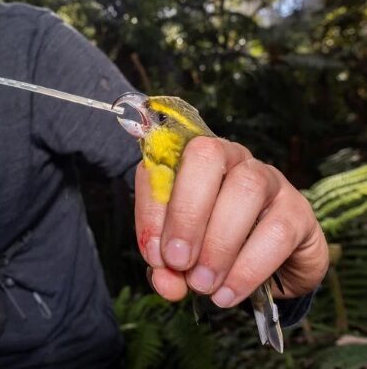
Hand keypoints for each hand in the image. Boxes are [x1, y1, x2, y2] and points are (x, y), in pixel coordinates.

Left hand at [135, 136, 328, 306]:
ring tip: (202, 283)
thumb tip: (166, 282)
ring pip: (246, 190)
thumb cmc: (211, 248)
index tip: (153, 253)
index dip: (152, 209)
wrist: (271, 269)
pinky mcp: (298, 210)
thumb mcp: (181, 257)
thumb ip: (167, 266)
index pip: (163, 164)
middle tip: (177, 262)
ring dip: (218, 243)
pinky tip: (228, 292)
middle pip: (207, 158)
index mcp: (190, 160)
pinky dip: (248, 268)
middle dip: (186, 213)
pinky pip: (277, 232)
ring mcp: (270, 178)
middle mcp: (231, 157)